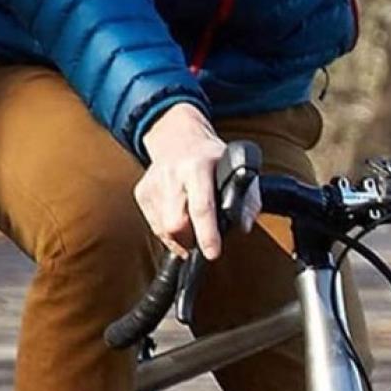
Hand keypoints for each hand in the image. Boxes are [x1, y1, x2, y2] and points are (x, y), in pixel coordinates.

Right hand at [137, 103, 259, 259]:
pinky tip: (180, 217)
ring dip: (181, 237)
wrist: (177, 136)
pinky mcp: (142, 193)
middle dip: (191, 240)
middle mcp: (171, 174)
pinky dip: (170, 231)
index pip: (201, 207)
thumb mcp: (237, 168)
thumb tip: (244, 226)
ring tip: (193, 225)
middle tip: (203, 240)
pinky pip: (156, 226)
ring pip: (164, 230)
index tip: (212, 254)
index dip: (207, 234)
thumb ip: (248, 197)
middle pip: (176, 224)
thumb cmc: (212, 159)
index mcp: (196, 167)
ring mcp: (153, 183)